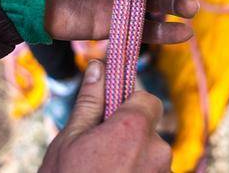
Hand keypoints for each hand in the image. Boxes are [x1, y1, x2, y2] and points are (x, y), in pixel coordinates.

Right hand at [40, 60, 170, 172]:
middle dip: (128, 133)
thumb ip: (90, 102)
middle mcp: (158, 151)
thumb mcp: (70, 140)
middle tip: (98, 148)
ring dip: (132, 158)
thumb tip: (98, 67)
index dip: (129, 102)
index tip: (111, 110)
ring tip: (102, 171)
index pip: (147, 99)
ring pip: (150, 154)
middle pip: (149, 128)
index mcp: (134, 129)